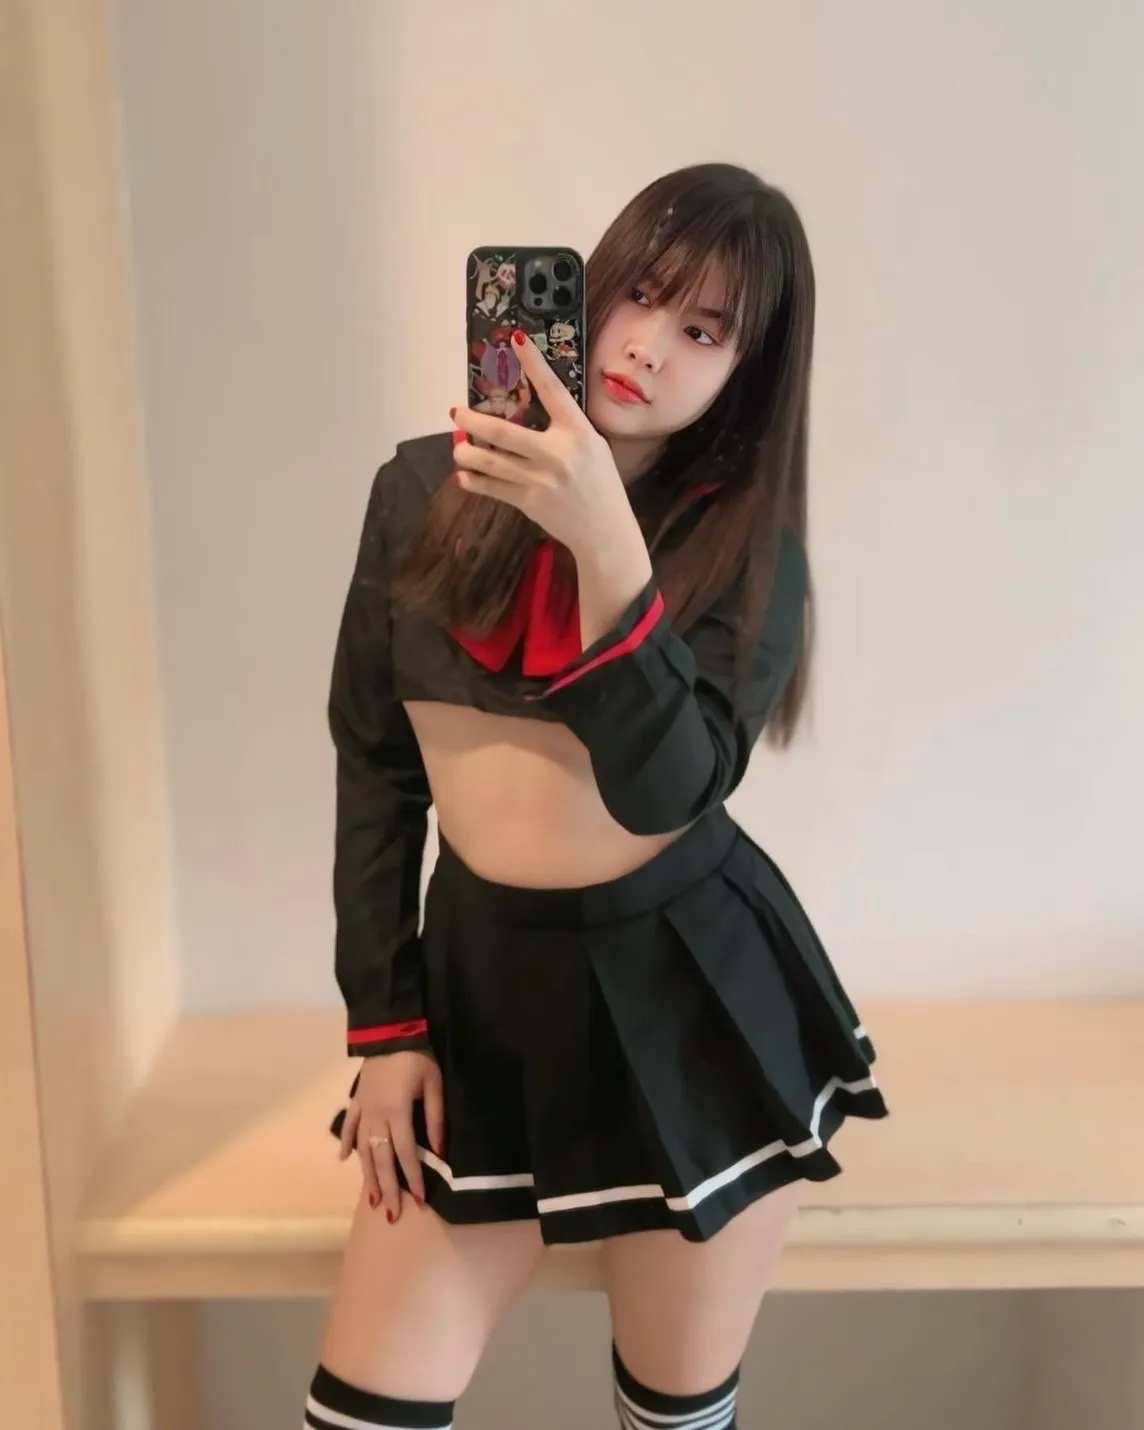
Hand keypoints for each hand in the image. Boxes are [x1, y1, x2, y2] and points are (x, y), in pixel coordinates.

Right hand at [337, 1050, 444, 1222]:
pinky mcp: (357, 1100)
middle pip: (382, 1159)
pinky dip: (348, 1143)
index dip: (412, 1178)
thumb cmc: (417, 1057)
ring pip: (364, 1149)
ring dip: (368, 1175)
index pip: (406, 1153)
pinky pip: (350, 1125)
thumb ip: (435, 1119)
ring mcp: (363, 1109)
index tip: (418, 1202)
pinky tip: (345, 1159)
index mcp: (397, 1113)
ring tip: (373, 1200)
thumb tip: (440, 1151)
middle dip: (388, 1188)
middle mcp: (377, 1117)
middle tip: (392, 1216)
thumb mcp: (434, 1084)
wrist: (389, 1031)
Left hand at [452, 330, 637, 559]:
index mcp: (578, 432)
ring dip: (467, 453)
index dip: (532, 363)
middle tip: (456, 413)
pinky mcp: (529, 502)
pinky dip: (475, 482)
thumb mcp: (593, 446)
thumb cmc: (601, 485)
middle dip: (473, 421)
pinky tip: (463, 476)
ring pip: (490, 461)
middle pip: (503, 431)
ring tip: (458, 447)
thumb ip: (566, 428)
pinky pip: (493, 488)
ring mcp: (540, 479)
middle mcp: (557, 452)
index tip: (515, 339)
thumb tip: (530, 409)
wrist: (606, 531)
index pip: (552, 390)